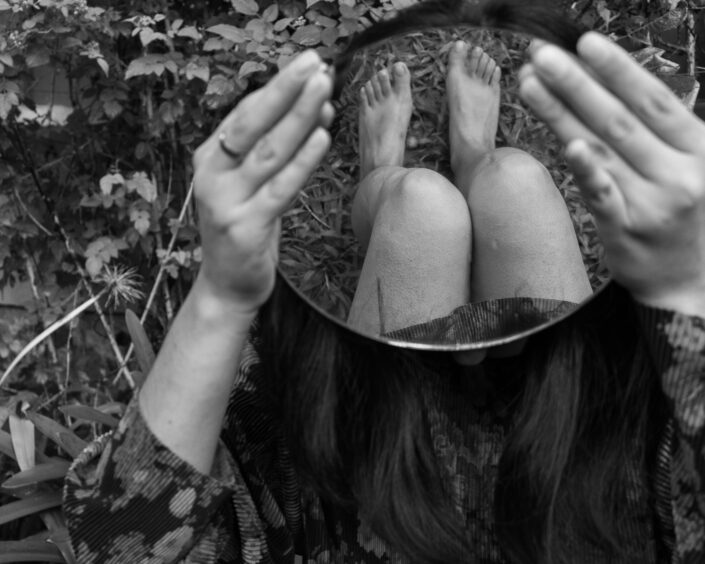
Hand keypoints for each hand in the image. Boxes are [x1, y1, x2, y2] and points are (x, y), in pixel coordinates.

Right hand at [191, 51, 332, 313]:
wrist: (227, 286)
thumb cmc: (245, 228)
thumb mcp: (248, 184)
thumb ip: (268, 150)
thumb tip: (311, 109)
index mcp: (209, 158)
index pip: (245, 113)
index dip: (277, 87)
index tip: (307, 64)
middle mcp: (212, 175)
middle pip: (253, 124)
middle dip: (286, 90)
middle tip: (315, 64)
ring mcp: (225, 201)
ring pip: (269, 151)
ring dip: (299, 118)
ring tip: (324, 91)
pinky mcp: (246, 227)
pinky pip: (280, 188)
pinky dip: (303, 161)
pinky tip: (322, 137)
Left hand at [519, 32, 704, 315]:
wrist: (688, 280)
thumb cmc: (684, 214)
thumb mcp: (689, 166)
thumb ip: (659, 132)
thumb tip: (609, 86)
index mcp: (699, 148)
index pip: (653, 100)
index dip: (618, 69)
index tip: (584, 42)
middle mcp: (679, 172)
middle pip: (620, 118)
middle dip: (577, 83)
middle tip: (542, 54)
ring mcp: (653, 202)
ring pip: (602, 149)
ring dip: (562, 113)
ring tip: (530, 82)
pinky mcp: (626, 231)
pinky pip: (603, 195)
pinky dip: (588, 170)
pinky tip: (569, 146)